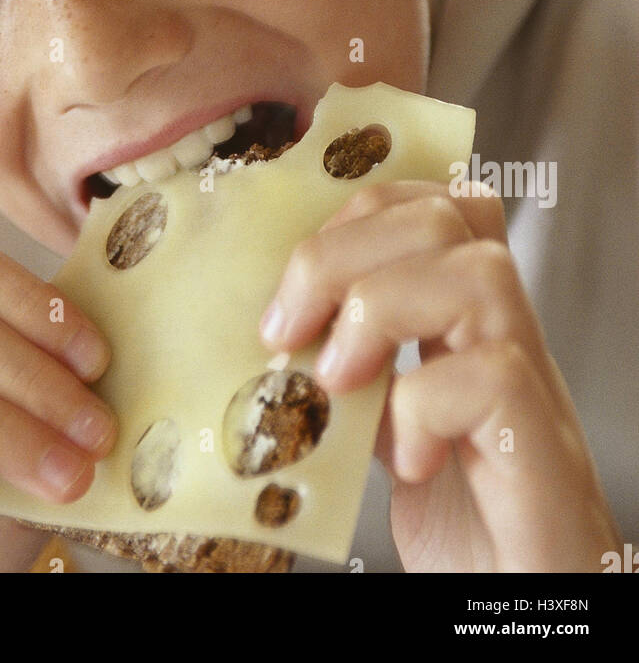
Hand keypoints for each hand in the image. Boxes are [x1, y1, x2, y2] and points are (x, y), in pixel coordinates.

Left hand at [260, 181, 622, 571]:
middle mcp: (507, 338)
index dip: (356, 215)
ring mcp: (533, 389)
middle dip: (340, 255)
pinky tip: (403, 457)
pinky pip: (490, 376)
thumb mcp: (384, 422)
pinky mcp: (542, 450)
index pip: (432, 203)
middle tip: (289, 334)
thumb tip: (268, 330)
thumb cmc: (459, 522)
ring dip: (379, 311)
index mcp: (467, 321)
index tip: (293, 289)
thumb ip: (350, 368)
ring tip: (338, 382)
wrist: (520, 607)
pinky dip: (420, 406)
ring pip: (477, 272)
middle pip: (444, 217)